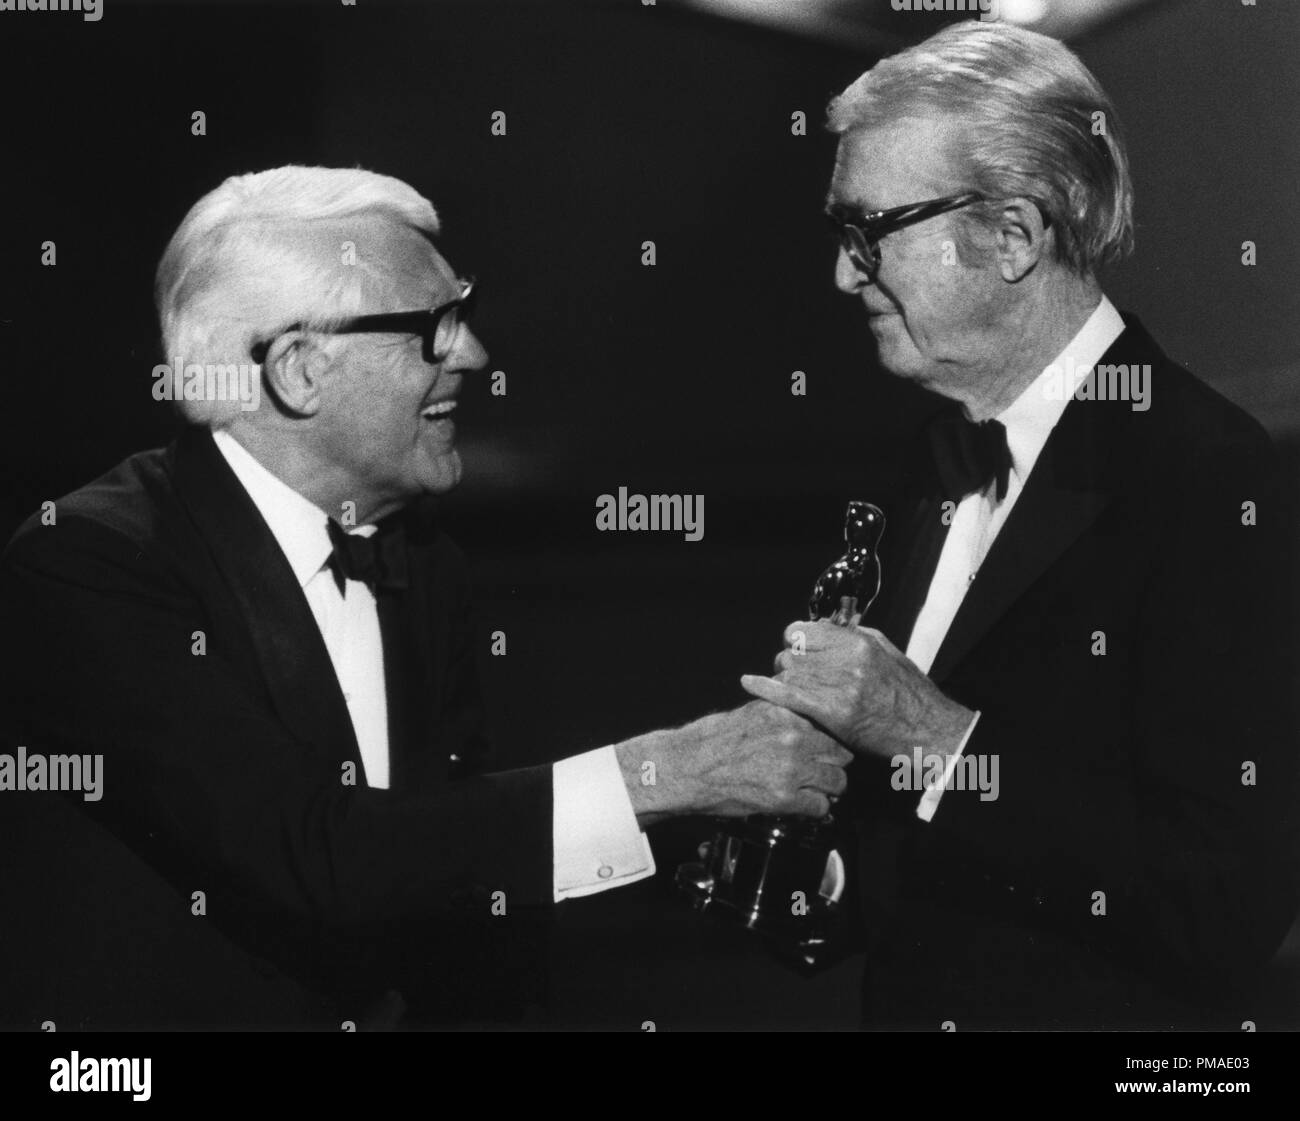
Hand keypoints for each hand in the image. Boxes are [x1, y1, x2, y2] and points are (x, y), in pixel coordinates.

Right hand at [616, 699, 851, 820]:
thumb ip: (782, 713)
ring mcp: (792, 768)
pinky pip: (821, 807)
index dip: (831, 741)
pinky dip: (815, 809)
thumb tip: (806, 718)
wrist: (687, 768)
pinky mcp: (784, 797)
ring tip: (815, 792)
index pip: (831, 725)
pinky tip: (802, 806)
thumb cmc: (712, 740)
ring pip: (837, 782)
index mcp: (787, 712)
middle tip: (824, 773)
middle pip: (841, 754)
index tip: (827, 750)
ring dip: (829, 790)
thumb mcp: (751, 711)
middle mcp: (794, 737)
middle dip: (833, 765)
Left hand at [740, 620, 975, 762]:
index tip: (799, 650)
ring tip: (797, 691)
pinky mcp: (833, 713)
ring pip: (788, 672)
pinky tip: (749, 683)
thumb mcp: (886, 652)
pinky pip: (788, 695)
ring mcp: (839, 687)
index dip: (796, 641)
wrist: (926, 729)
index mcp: (858, 642)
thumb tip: (826, 629)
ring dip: (785, 681)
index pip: (804, 630)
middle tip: (798, 677)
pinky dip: (764, 688)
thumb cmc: (908, 694)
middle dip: (789, 663)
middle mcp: (846, 660)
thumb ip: (853, 638)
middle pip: (792, 652)